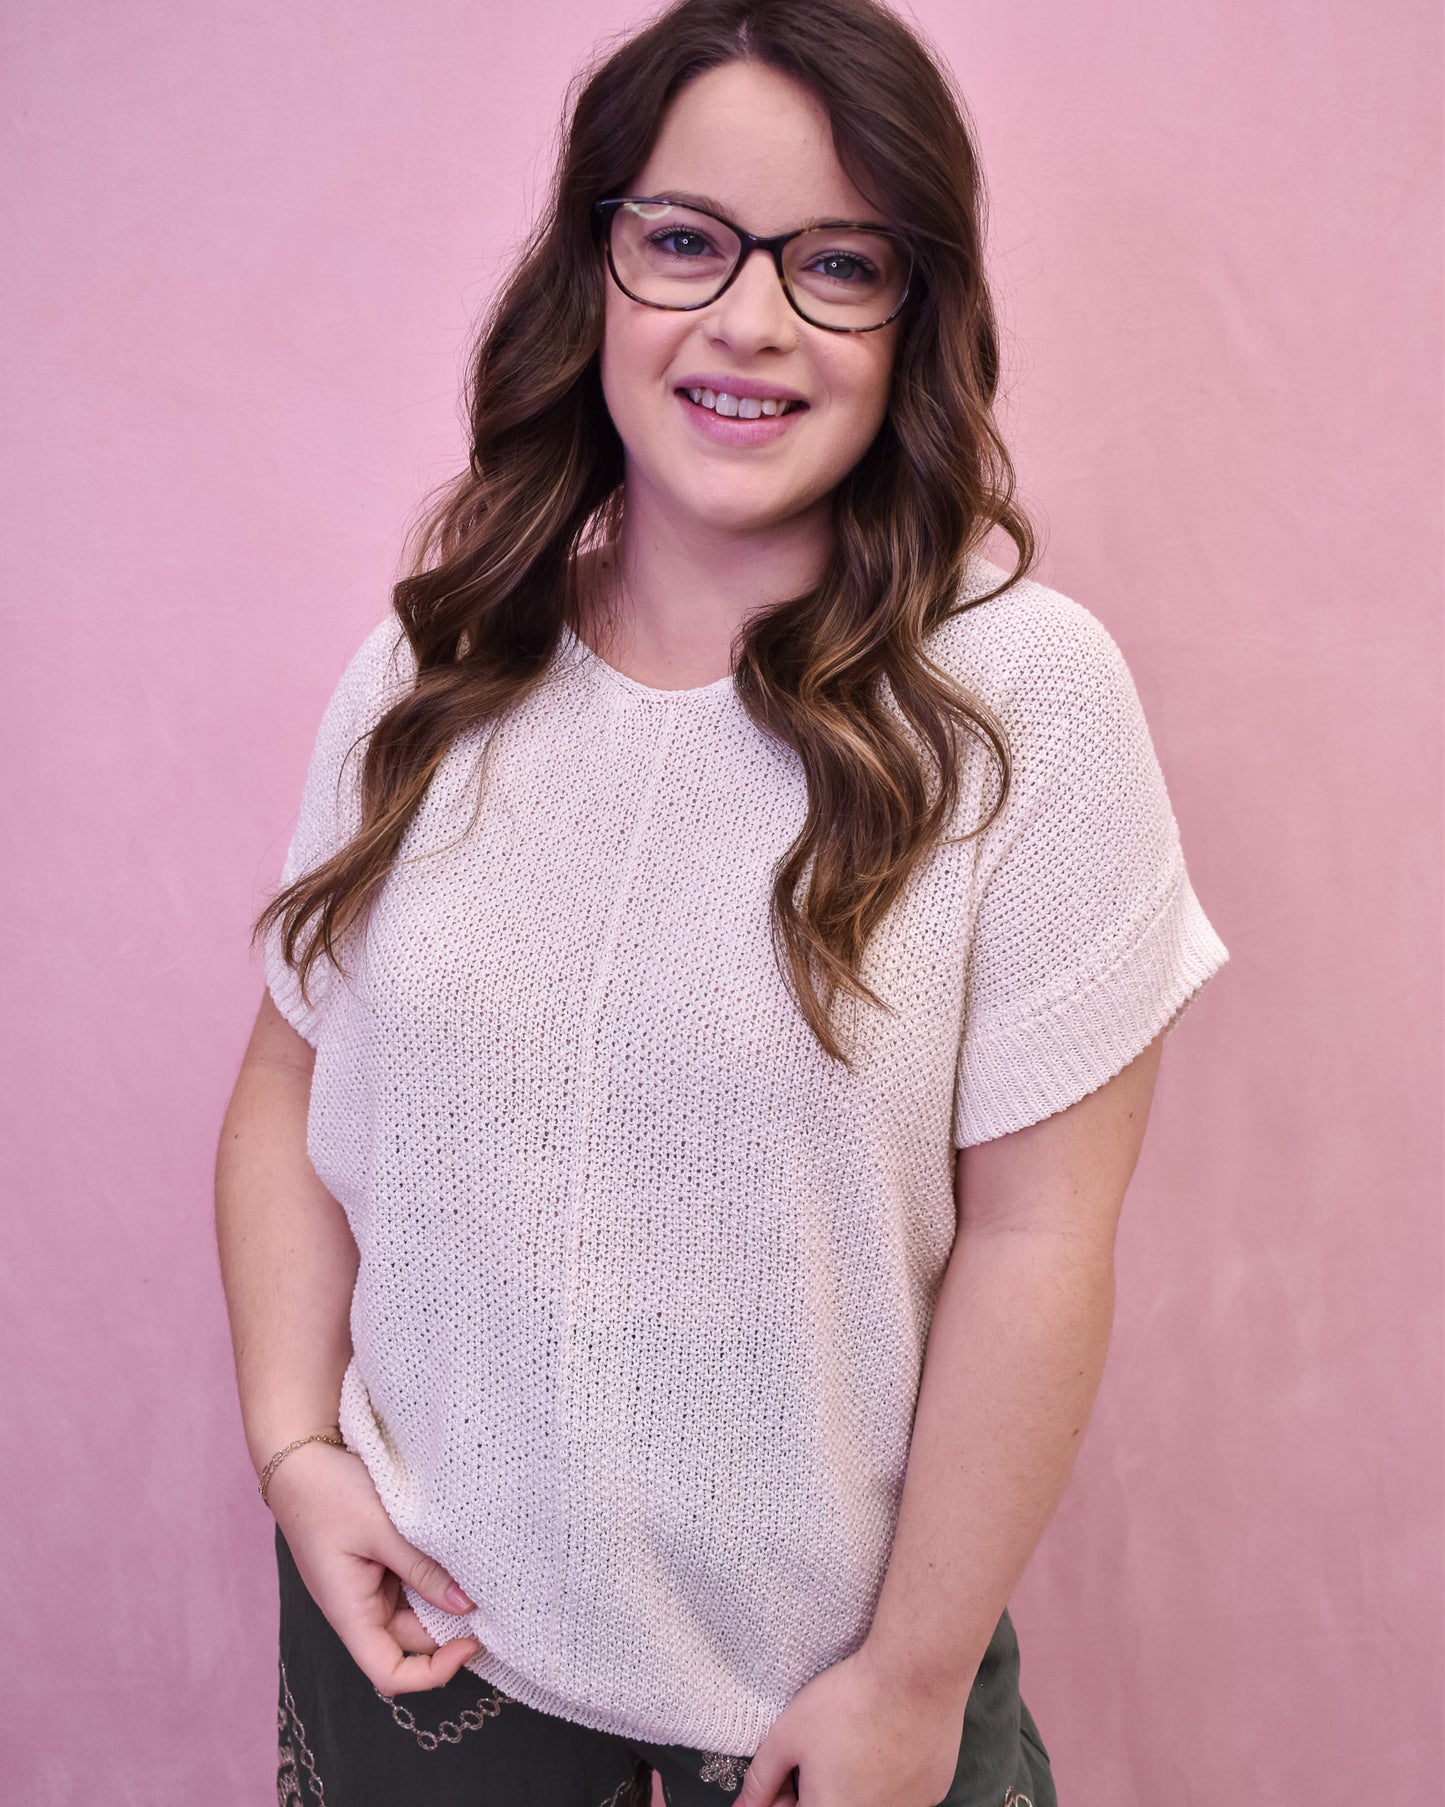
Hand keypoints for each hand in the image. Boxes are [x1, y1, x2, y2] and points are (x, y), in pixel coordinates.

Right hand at [267, 1440, 483, 1695]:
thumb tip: (465, 1607)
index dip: (432, 1673)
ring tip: (476, 1572)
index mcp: (350, 1612)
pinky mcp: (375, 1567)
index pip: (390, 1673)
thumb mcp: (382, 1529)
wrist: (298, 1460)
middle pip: (411, 1643)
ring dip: (443, 1600)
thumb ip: (423, 1569)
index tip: (471, 1642)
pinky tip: (456, 1557)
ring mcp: (367, 1588)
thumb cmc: (329, 1494)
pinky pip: (410, 1586)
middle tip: (490, 1595)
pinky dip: (433, 1577)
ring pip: (415, 1612)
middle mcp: (358, 1609)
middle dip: (449, 1628)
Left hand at [736, 1644, 967, 1806]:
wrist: (915, 1673)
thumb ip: (761, 1780)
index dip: (780, 1796)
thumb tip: (746, 1805)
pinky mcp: (930, 1793)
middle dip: (812, 1789)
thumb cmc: (853, 1702)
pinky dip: (883, 1773)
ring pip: (864, 1800)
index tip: (781, 1777)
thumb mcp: (787, 1737)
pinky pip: (897, 1792)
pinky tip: (879, 1738)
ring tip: (849, 1738)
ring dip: (848, 1781)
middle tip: (813, 1750)